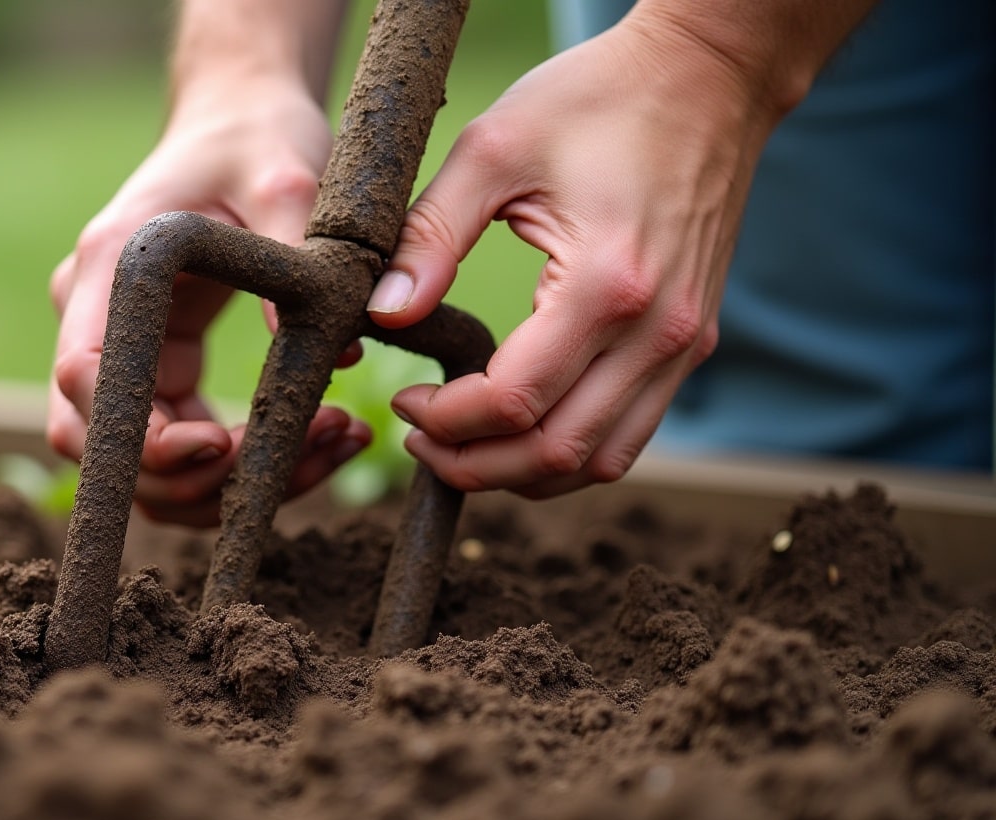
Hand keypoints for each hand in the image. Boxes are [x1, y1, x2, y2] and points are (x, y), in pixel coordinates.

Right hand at [49, 82, 370, 526]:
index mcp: (110, 268)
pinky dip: (242, 465)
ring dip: (225, 486)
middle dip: (192, 478)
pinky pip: (183, 447)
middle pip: (102, 444)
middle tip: (294, 460)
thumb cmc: (258, 140)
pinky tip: (320, 438)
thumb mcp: (287, 179)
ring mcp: (122, 352)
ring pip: (143, 466)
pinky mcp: (158, 370)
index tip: (214, 443)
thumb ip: (292, 253)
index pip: (84, 378)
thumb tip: (330, 354)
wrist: (242, 124)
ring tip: (330, 447)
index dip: (137, 432)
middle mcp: (97, 319)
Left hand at [366, 15, 783, 498]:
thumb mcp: (493, 150)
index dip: (446, 421)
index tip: (402, 400)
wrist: (710, 75)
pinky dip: (569, 451)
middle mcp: (657, 330)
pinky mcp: (690, 342)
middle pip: (556, 452)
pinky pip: (629, 434)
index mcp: (605, 284)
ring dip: (523, 472)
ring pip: (599, 460)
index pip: (514, 401)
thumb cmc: (599, 99)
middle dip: (474, 464)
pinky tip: (519, 427)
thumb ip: (430, 237)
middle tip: (418, 441)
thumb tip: (383, 314)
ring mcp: (683, 343)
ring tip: (462, 445)